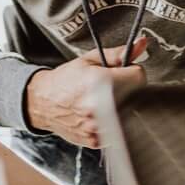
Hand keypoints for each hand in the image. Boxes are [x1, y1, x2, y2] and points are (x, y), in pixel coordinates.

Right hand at [24, 36, 148, 147]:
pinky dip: (111, 122)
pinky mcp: (96, 140)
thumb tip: (141, 44)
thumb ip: (118, 54)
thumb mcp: (90, 59)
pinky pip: (117, 130)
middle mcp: (99, 107)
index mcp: (100, 82)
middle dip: (127, 90)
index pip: (139, 77)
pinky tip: (98, 115)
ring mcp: (97, 126)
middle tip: (110, 88)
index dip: (132, 72)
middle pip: (135, 97)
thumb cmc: (65, 80)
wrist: (43, 102)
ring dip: (120, 107)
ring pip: (128, 115)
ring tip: (103, 101)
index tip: (124, 73)